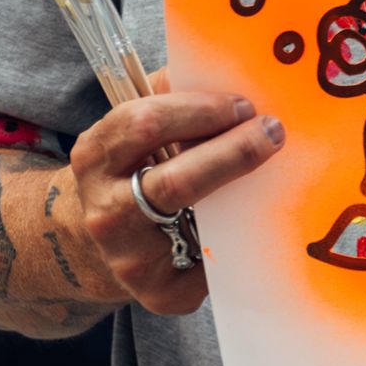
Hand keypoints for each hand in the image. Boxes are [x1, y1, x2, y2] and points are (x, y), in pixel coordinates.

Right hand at [68, 79, 284, 316]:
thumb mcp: (130, 129)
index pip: (146, 125)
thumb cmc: (130, 170)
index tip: (243, 105)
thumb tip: (227, 71)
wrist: (94, 244)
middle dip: (233, 152)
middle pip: (177, 182)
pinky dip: (237, 240)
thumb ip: (168, 95)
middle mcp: (106, 211)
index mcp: (95, 157)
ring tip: (268, 173)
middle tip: (271, 133)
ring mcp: (131, 258)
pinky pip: (213, 264)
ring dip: (243, 197)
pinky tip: (248, 222)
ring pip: (201, 227)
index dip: (200, 111)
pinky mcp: (160, 294)